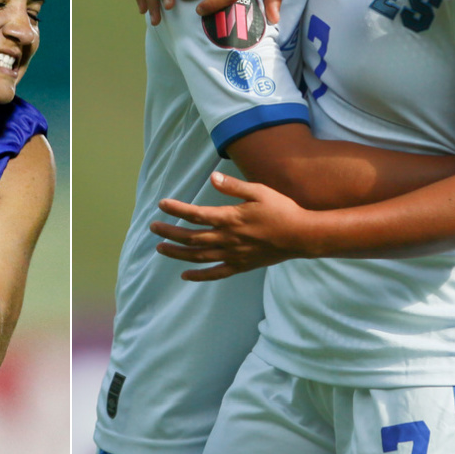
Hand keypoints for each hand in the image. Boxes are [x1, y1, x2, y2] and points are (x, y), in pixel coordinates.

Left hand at [148, 171, 312, 280]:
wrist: (301, 236)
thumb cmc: (282, 210)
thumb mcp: (259, 191)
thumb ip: (234, 186)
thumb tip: (212, 177)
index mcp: (230, 218)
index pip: (197, 214)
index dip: (177, 209)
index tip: (162, 204)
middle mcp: (228, 238)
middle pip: (192, 237)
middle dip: (170, 233)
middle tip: (153, 228)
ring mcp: (233, 254)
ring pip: (198, 256)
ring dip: (178, 253)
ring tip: (161, 248)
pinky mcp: (240, 266)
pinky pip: (216, 273)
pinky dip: (199, 276)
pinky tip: (185, 275)